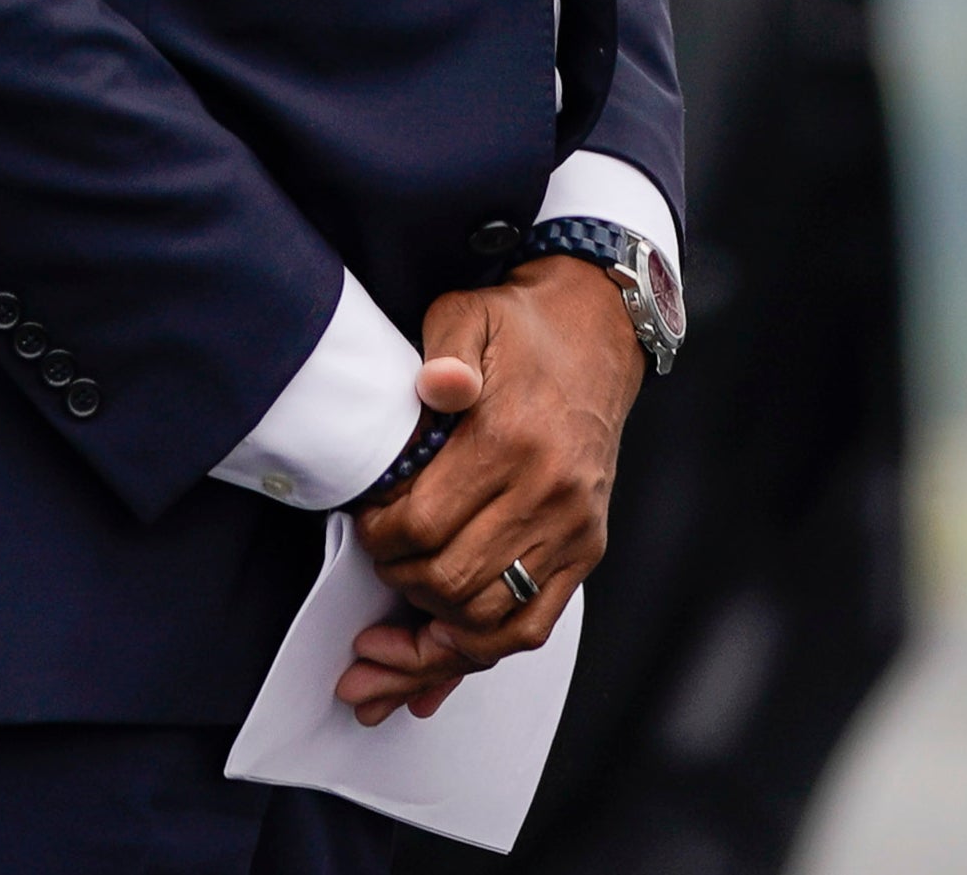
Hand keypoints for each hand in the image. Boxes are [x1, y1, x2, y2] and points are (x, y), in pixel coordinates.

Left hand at [334, 260, 646, 721]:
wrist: (600, 338)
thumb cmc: (524, 332)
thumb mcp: (472, 315)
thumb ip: (445, 350)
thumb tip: (436, 385)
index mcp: (513, 440)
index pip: (425, 525)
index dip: (380, 538)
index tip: (366, 525)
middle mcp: (550, 492)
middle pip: (451, 580)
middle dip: (397, 586)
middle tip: (376, 570)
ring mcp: (573, 527)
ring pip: (488, 618)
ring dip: (429, 636)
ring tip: (384, 645)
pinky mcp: (587, 548)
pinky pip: (533, 624)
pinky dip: (482, 649)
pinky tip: (442, 652)